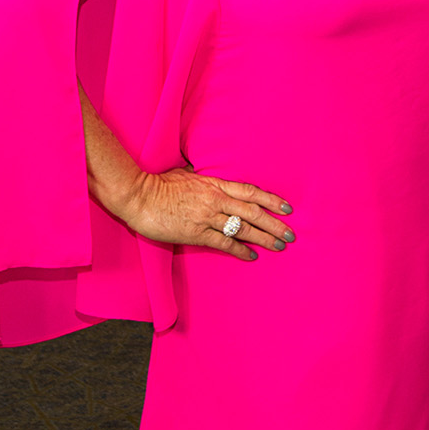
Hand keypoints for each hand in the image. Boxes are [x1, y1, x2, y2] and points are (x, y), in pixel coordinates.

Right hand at [111, 167, 294, 260]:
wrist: (137, 196)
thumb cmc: (159, 183)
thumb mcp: (188, 174)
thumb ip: (206, 180)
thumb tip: (215, 181)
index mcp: (216, 184)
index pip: (251, 192)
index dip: (272, 200)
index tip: (288, 209)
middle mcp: (216, 199)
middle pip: (253, 212)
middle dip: (275, 224)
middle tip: (291, 234)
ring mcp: (207, 217)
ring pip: (243, 228)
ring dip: (263, 238)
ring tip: (279, 246)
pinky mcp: (195, 233)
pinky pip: (223, 243)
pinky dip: (240, 250)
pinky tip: (251, 255)